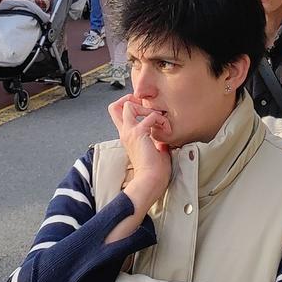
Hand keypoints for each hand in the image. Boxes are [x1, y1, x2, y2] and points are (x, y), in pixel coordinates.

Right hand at [108, 92, 171, 220]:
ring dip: (147, 108)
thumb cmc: (154, 171)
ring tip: (158, 120)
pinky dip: (160, 119)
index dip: (129, 105)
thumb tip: (164, 132)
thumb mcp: (155, 149)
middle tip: (147, 109)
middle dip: (131, 100)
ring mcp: (129, 132)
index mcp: (127, 137)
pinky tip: (166, 129)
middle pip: (114, 106)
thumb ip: (156, 139)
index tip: (146, 110)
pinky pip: (150, 116)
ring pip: (128, 105)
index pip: (118, 114)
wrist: (150, 181)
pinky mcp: (138, 134)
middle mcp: (125, 133)